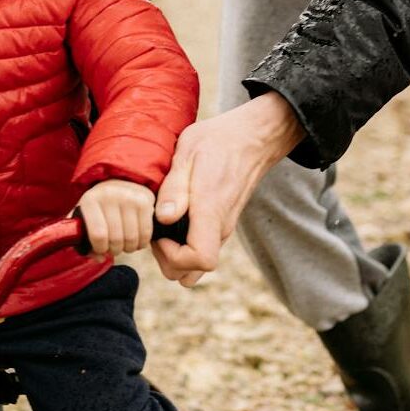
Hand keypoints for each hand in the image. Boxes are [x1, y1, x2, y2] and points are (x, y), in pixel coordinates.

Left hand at [77, 179, 154, 259]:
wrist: (119, 183)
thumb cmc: (99, 208)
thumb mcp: (85, 219)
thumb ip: (83, 241)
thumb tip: (98, 258)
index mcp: (90, 200)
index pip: (98, 235)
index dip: (100, 249)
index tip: (102, 248)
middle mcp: (109, 195)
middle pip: (115, 239)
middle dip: (115, 250)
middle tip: (114, 248)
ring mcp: (129, 197)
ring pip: (131, 238)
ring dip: (129, 248)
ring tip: (125, 244)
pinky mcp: (144, 201)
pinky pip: (145, 233)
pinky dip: (142, 243)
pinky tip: (137, 240)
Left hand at [150, 92, 305, 287]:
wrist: (253, 138)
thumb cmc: (219, 140)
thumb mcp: (188, 152)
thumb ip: (175, 187)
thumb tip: (164, 218)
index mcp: (211, 210)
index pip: (201, 259)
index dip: (174, 256)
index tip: (160, 233)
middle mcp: (221, 226)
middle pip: (193, 272)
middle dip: (168, 260)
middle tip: (156, 230)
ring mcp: (224, 228)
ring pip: (197, 266)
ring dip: (176, 256)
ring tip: (164, 226)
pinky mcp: (223, 224)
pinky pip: (203, 249)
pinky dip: (185, 246)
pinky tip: (176, 219)